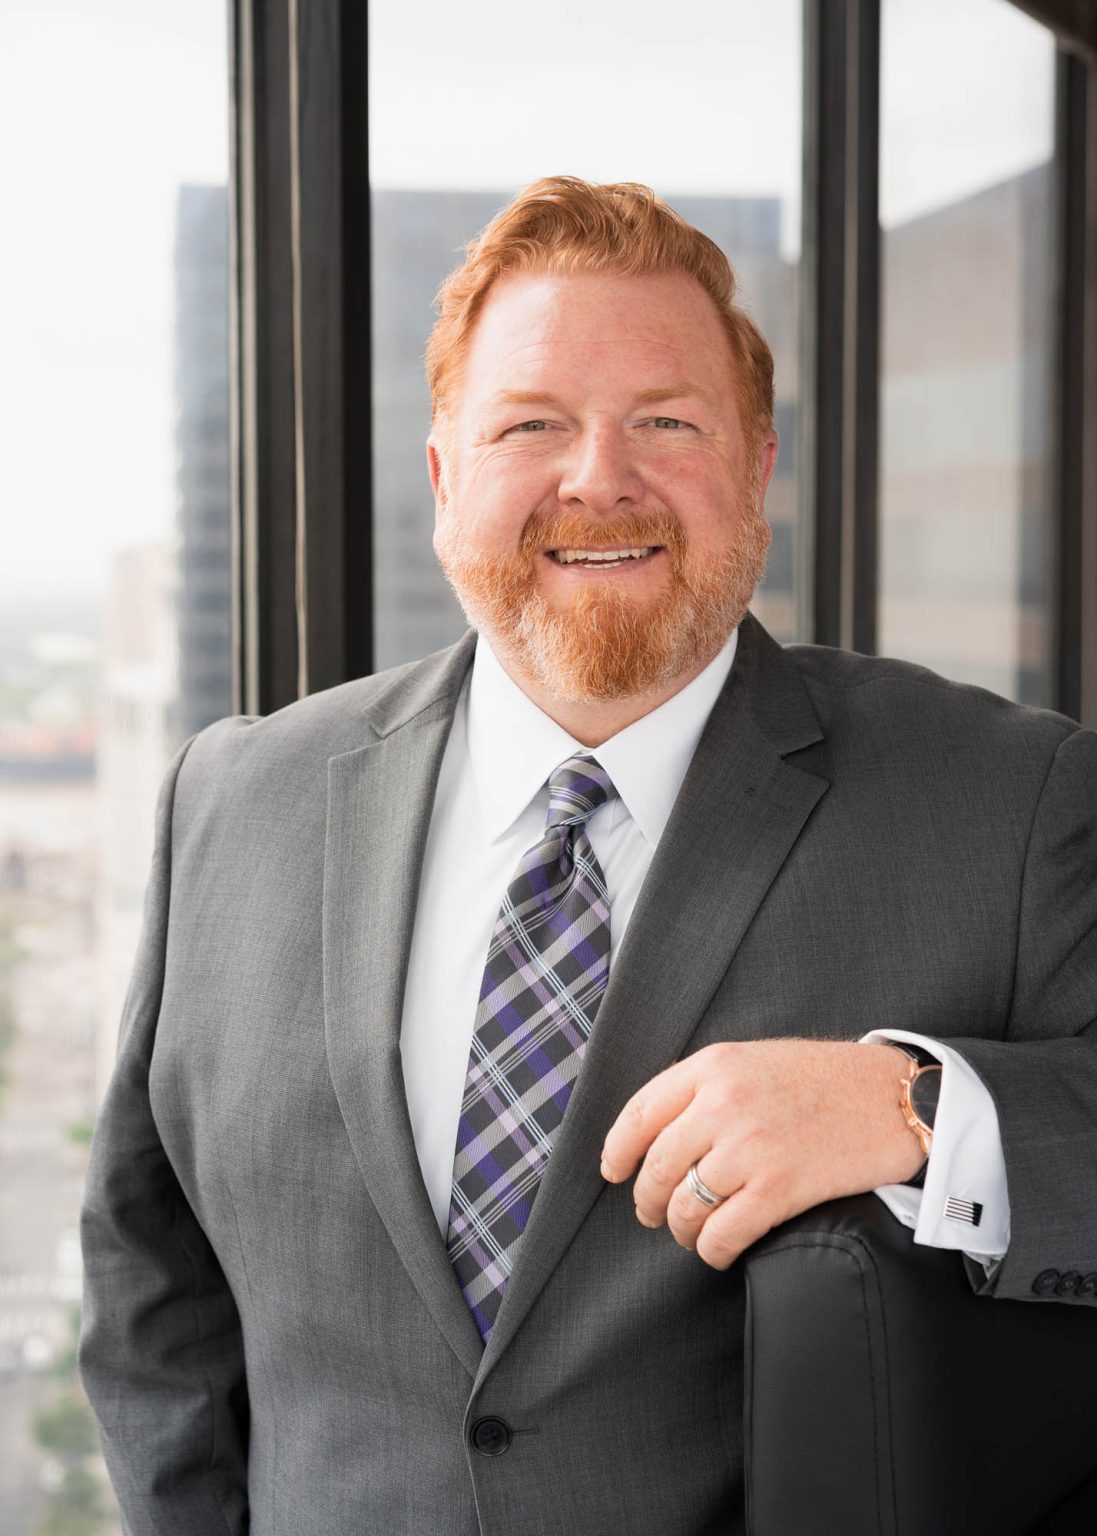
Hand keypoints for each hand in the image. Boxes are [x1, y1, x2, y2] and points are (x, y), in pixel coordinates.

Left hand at [599, 1040, 925, 1268]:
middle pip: (657, 1166)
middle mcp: (723, 1104)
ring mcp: (751, 1147)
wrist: (894, 1098)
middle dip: (648, 1200)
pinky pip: (723, 1234)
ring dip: (682, 1229)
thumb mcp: (756, 1060)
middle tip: (654, 1214)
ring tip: (692, 1232)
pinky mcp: (780, 1187)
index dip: (618, 1149)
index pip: (641, 1112)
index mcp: (714, 1067)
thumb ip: (707, 1088)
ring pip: (686, 1205)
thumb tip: (659, 1134)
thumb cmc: (827, 1080)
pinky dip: (713, 1250)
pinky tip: (719, 1249)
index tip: (613, 1171)